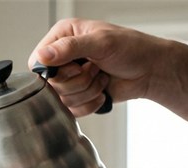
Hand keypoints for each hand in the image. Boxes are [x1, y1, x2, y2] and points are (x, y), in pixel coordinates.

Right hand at [30, 18, 171, 115]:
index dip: (55, 71)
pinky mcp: (78, 96)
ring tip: (102, 77)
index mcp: (62, 37)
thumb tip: (43, 55)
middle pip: (50, 84)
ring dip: (87, 91)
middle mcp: (62, 57)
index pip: (37, 61)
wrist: (150, 70)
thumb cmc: (131, 49)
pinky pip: (72, 110)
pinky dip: (90, 104)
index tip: (77, 65)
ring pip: (62, 99)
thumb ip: (70, 48)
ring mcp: (70, 78)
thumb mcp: (101, 43)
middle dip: (78, 81)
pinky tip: (102, 91)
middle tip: (96, 68)